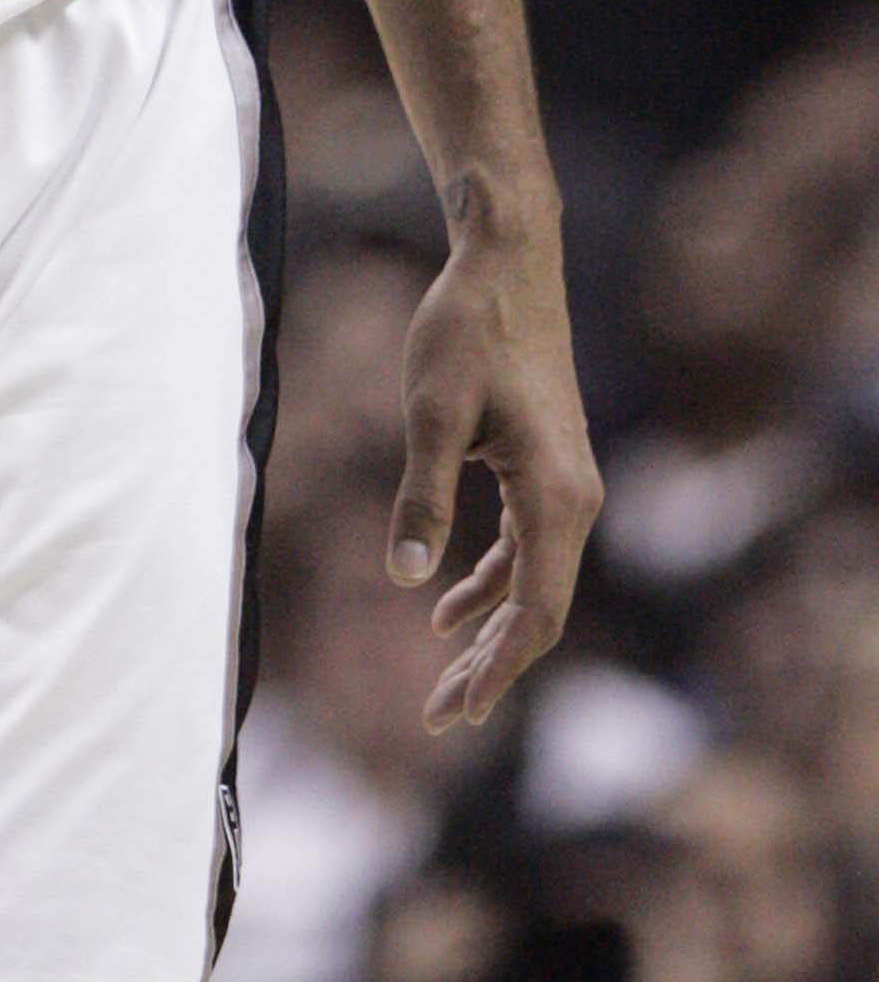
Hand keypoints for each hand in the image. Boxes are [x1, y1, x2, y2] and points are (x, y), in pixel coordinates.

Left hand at [386, 203, 601, 731]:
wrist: (506, 261)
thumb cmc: (467, 329)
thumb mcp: (431, 413)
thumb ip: (422, 498)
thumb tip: (406, 578)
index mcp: (556, 494)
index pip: (537, 610)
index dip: (499, 668)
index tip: (457, 713)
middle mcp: (575, 498)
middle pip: (540, 609)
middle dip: (491, 667)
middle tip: (439, 719)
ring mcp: (565, 483)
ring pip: (533, 582)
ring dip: (488, 631)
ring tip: (439, 679)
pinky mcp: (546, 466)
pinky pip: (525, 547)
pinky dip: (490, 582)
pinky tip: (446, 607)